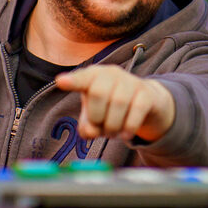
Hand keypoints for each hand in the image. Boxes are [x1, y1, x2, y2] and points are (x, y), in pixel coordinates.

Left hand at [55, 65, 175, 141]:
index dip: (72, 81)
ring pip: (119, 102)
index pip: (81, 78)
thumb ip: (87, 127)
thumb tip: (91, 131)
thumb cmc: (111, 109)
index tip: (61, 82)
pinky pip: (137, 109)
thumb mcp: (94, 118)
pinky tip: (125, 134)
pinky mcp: (146, 93)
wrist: (145, 105)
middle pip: (98, 93)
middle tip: (101, 129)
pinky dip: (128, 127)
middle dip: (97, 117)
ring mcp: (130, 81)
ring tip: (113, 133)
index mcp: (92, 76)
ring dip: (113, 125)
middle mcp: (111, 74)